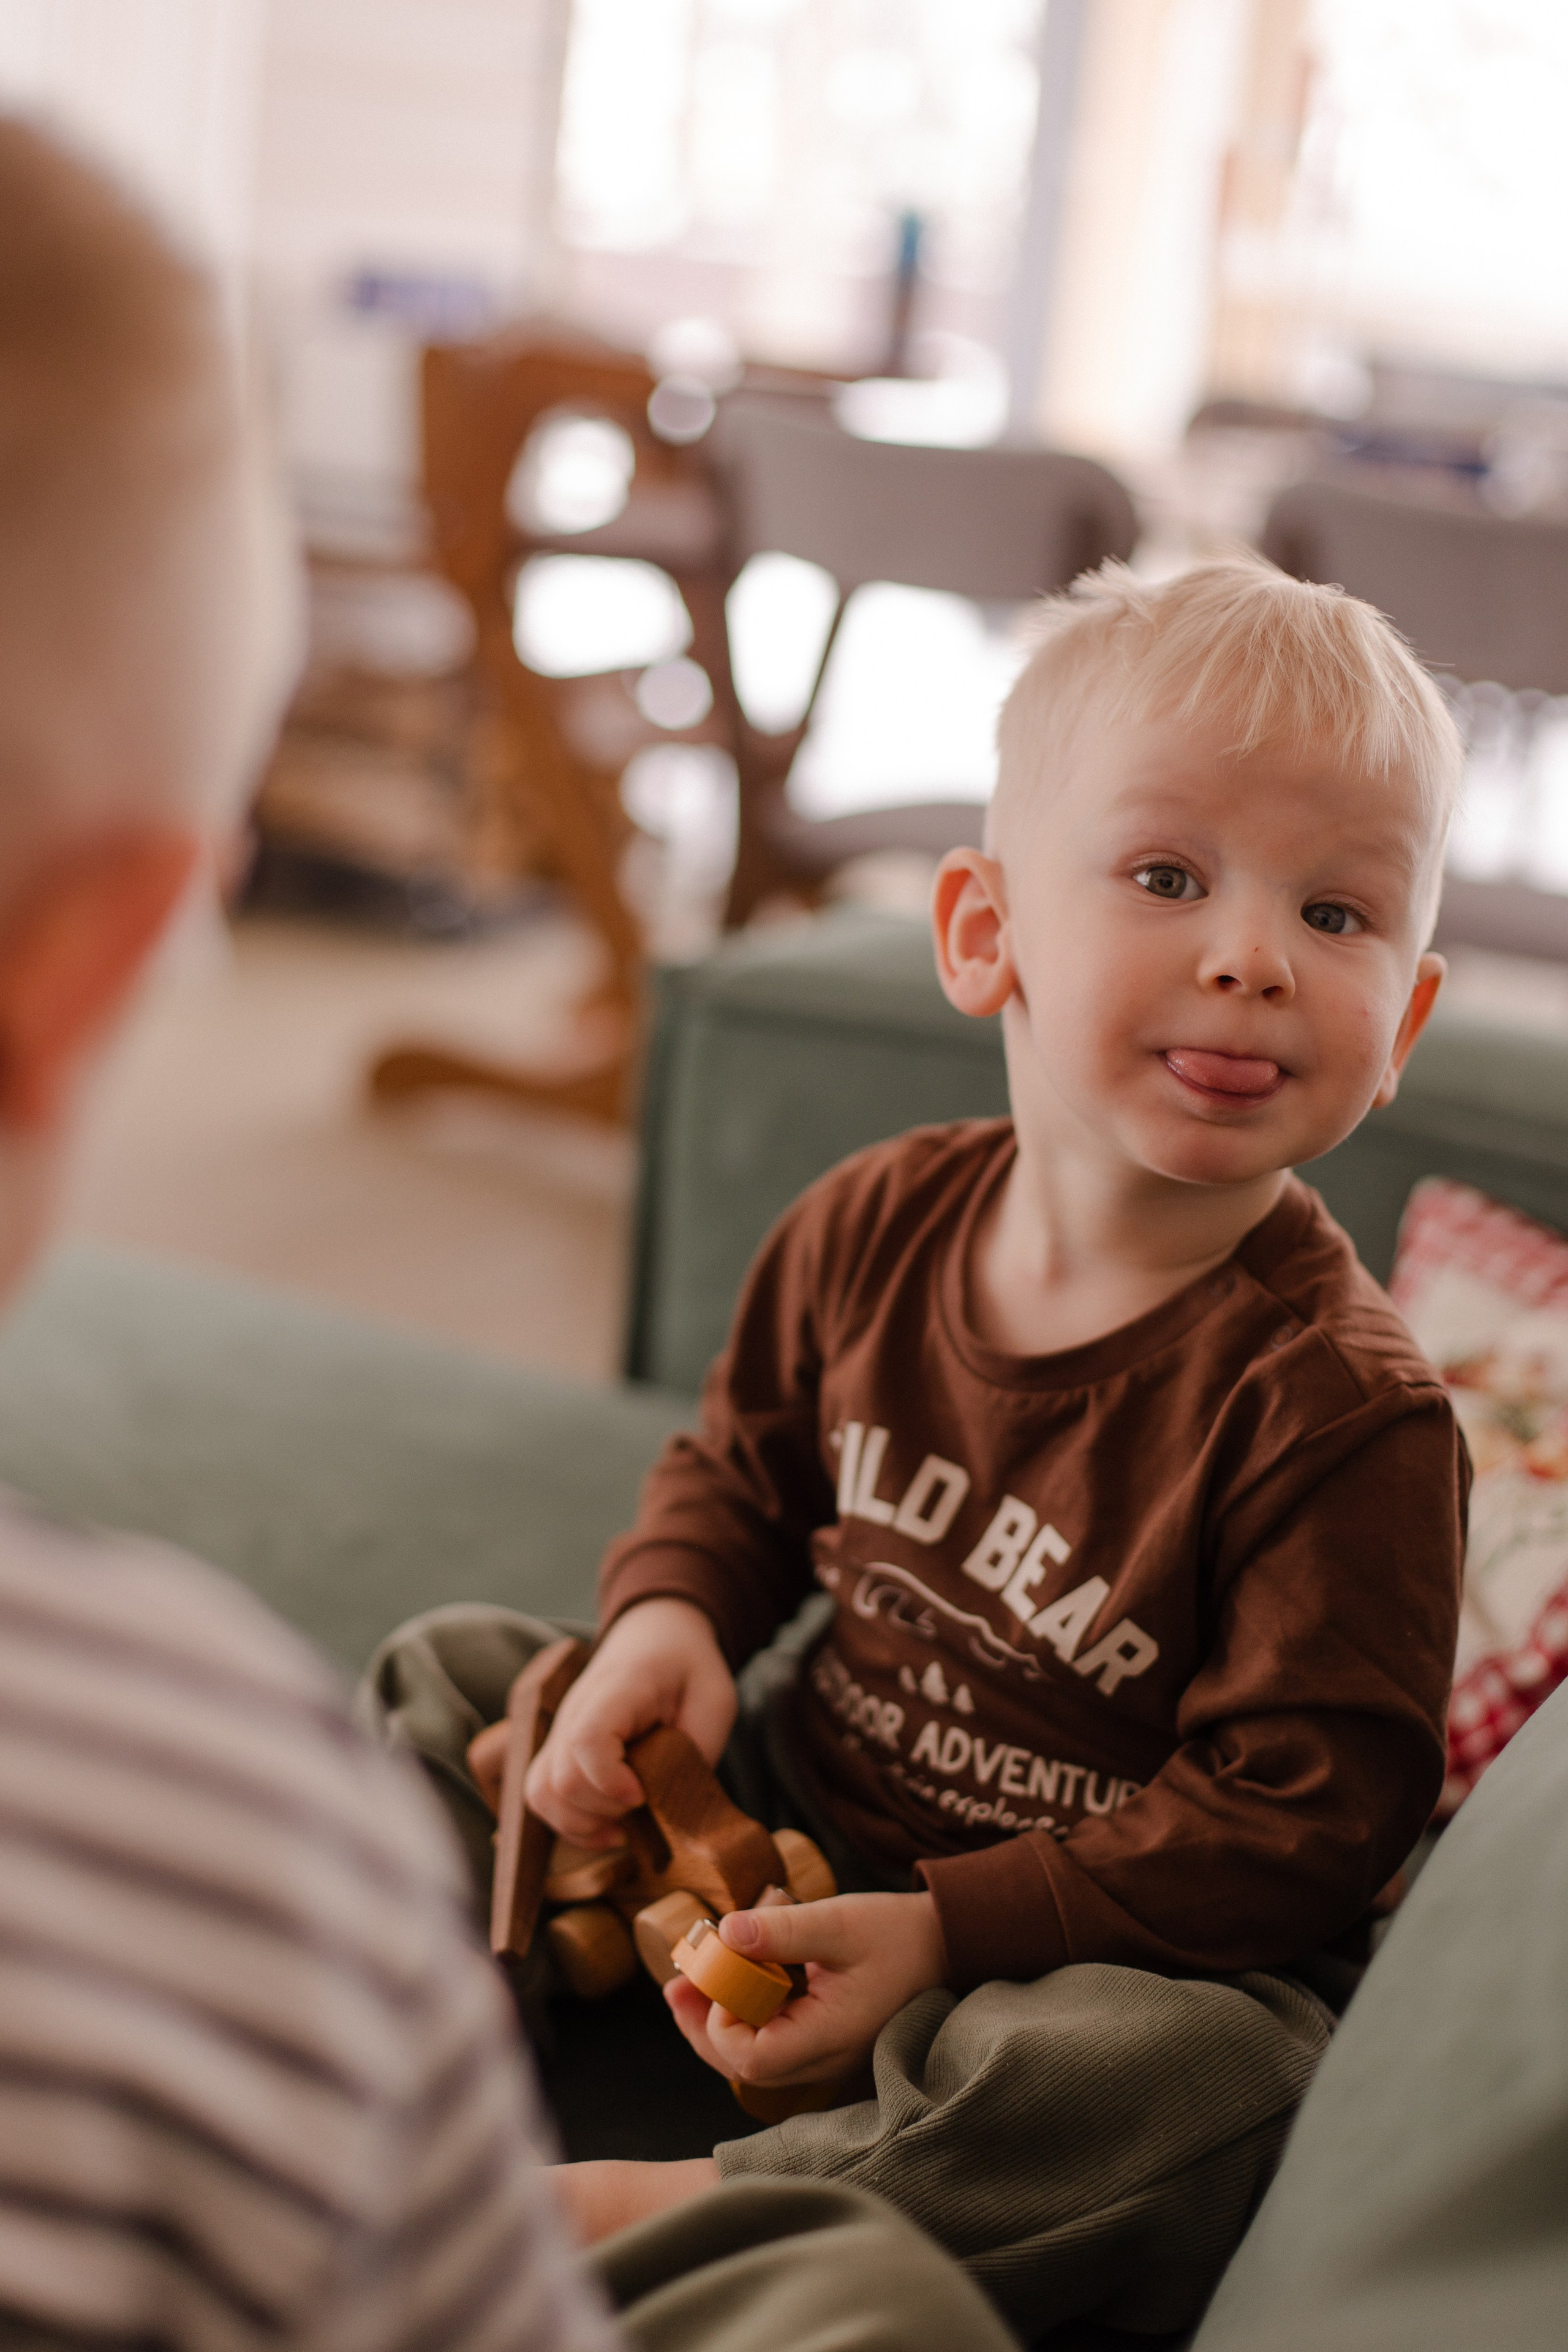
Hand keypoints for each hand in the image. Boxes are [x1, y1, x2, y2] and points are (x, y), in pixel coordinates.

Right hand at [524, 1598, 735, 1845]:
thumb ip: (698, 1750)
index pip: (588, 1740)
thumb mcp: (714, 1700)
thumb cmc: (688, 1668)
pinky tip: (607, 1828)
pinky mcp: (558, 1750)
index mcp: (618, 1690)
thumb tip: (676, 1805)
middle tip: (643, 1805)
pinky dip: (569, 1823)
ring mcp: (561, 1730)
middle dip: (604, 1810)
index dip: (610, 1781)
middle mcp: (575, 1711)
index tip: (643, 1794)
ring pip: (540, 1793)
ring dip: (581, 1823)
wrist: (656, 1635)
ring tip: (622, 1826)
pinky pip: (542, 1795)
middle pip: (560, 1779)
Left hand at [665, 1890, 947, 2086]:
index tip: (723, 1971)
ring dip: (716, 2022)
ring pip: (752, 2061)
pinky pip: (770, 2045)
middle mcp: (824, 2060)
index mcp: (830, 2037)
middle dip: (702, 2025)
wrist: (946, 1946)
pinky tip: (729, 1985)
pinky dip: (742, 2018)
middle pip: (742, 2068)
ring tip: (689, 1982)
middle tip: (676, 1984)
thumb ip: (783, 1929)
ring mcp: (824, 2057)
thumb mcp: (840, 1922)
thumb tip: (726, 1932)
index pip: (753, 2059)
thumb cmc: (899, 1934)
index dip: (723, 2021)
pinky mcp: (824, 2043)